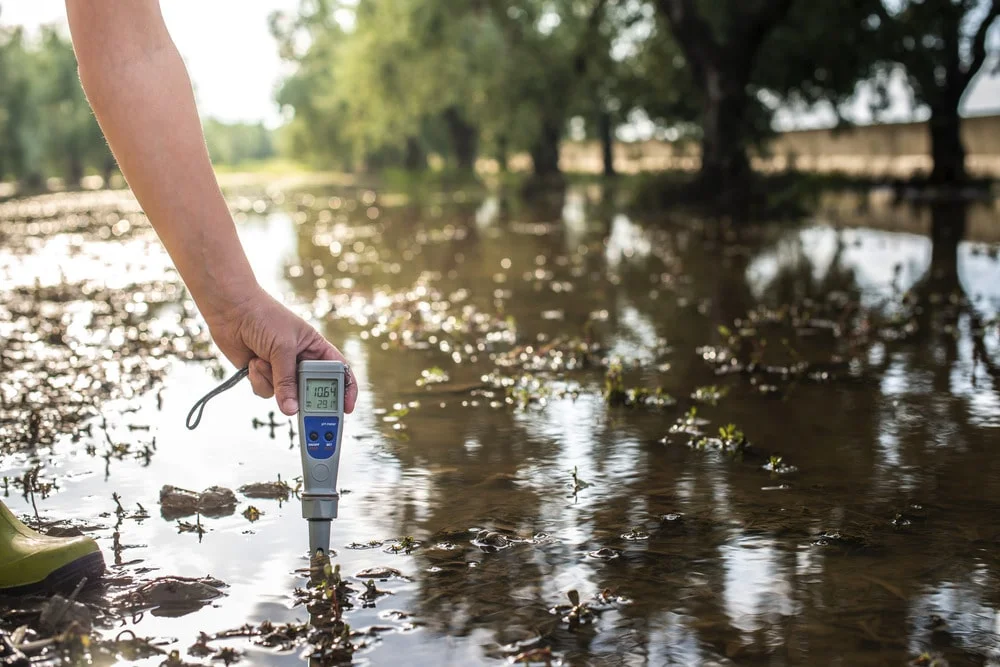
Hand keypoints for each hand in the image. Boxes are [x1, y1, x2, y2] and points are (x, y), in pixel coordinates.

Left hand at [204, 286, 357, 415]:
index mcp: (316, 348)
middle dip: (304, 399)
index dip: (346, 389)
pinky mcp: (263, 375)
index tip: (347, 408)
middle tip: (299, 406)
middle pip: (312, 390)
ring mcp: (282, 369)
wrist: (232, 309)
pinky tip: (253, 362)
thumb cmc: (264, 317)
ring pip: (285, 394)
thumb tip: (291, 409)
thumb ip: (287, 380)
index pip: (338, 371)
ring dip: (272, 381)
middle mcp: (301, 361)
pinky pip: (266, 392)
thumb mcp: (282, 348)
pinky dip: (258, 379)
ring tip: (263, 361)